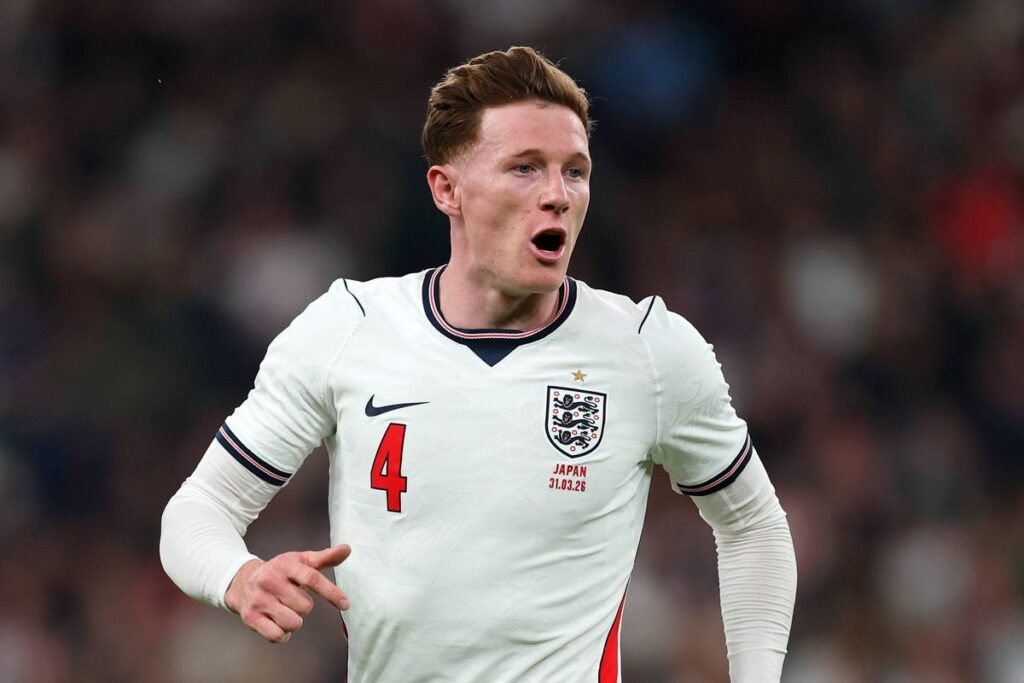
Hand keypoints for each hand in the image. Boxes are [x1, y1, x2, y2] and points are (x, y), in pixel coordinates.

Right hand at [225, 544, 351, 642]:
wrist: (243, 582)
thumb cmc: (280, 572)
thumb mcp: (301, 561)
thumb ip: (325, 558)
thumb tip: (347, 549)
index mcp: (286, 565)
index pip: (312, 578)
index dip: (331, 593)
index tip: (345, 604)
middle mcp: (270, 581)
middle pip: (305, 607)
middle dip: (304, 606)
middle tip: (293, 598)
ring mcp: (259, 600)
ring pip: (293, 623)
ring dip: (294, 621)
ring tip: (285, 610)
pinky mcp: (250, 617)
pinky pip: (277, 636)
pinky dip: (283, 634)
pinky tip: (277, 622)